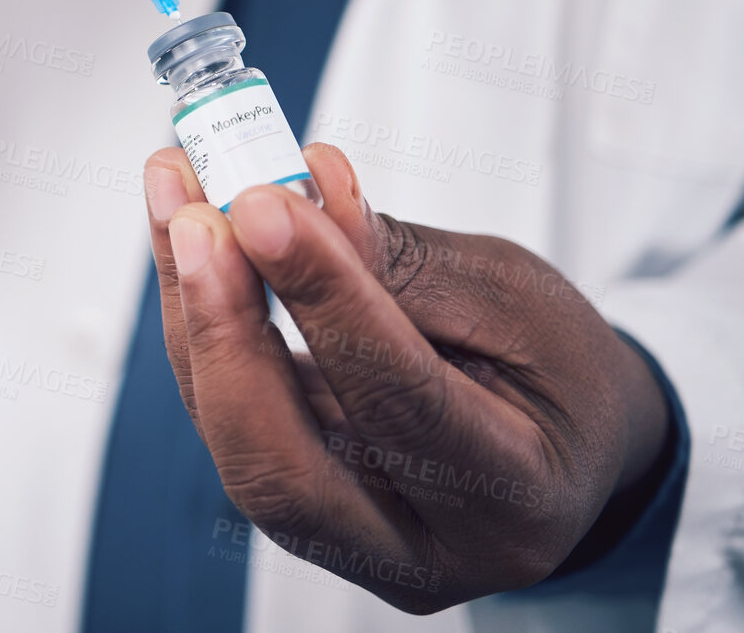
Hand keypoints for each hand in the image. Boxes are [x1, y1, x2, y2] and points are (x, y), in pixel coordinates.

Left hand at [142, 144, 670, 610]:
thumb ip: (402, 263)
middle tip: (198, 219)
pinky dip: (200, 317)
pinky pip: (229, 414)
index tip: (267, 207)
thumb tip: (298, 200)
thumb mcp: (516, 298)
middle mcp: (416, 549)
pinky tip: (189, 235)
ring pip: (236, 437)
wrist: (565, 442)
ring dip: (192, 307)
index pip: (400, 403)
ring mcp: (344, 537)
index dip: (323, 299)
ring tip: (178, 193)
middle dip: (223, 332)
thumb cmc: (558, 371)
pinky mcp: (294, 501)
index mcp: (512, 502)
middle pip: (281, 466)